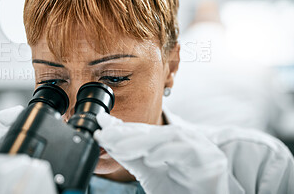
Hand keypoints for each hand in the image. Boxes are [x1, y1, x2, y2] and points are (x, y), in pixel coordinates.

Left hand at [94, 112, 230, 193]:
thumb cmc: (182, 192)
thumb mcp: (150, 173)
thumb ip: (131, 157)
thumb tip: (108, 141)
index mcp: (171, 142)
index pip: (144, 131)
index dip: (122, 128)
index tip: (101, 125)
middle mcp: (185, 141)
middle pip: (154, 131)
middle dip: (127, 133)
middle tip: (104, 135)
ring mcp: (200, 148)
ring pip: (169, 136)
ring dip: (142, 141)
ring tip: (120, 147)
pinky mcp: (210, 160)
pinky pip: (187, 150)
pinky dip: (167, 152)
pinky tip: (150, 158)